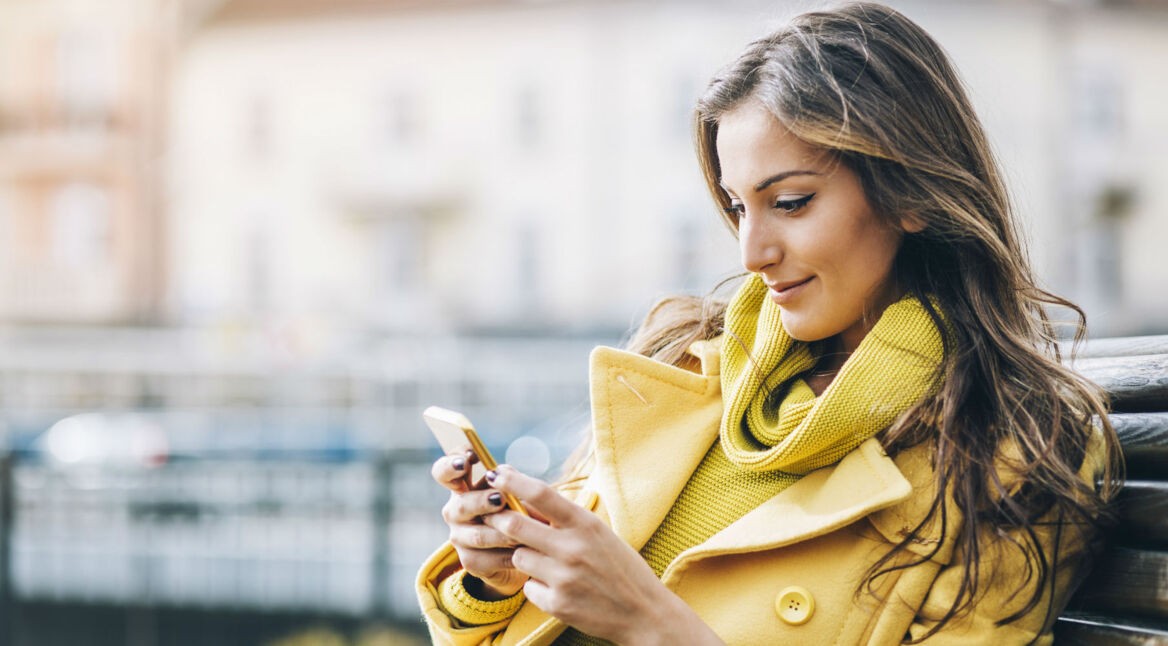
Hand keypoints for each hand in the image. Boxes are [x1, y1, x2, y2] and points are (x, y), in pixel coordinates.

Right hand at [431, 451, 530, 598]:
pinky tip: (524, 551)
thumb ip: (508, 479)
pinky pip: (489, 559)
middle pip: (461, 505)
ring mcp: (459, 537)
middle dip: (481, 502)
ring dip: (502, 533)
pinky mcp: (469, 561)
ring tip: (521, 531)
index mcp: (461, 487)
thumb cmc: (515, 509)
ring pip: (478, 535)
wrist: (520, 548)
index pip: (443, 472)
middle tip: (500, 499)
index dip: (450, 465)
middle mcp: (454, 511)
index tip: (466, 461)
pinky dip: (509, 555)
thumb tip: (503, 474)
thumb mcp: (513, 490)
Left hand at [484, 466, 724, 645]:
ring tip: (545, 562)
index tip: (496, 474)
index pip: (541, 494)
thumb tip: (523, 495)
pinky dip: (536, 585)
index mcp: (586, 524)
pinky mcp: (557, 604)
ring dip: (523, 556)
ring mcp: (564, 578)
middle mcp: (573, 549)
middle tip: (493, 518)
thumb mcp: (598, 532)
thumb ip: (563, 518)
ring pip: (518, 557)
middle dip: (498, 520)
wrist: (643, 612)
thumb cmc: (618, 566)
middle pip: (514, 525)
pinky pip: (528, 588)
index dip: (512, 481)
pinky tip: (558, 587)